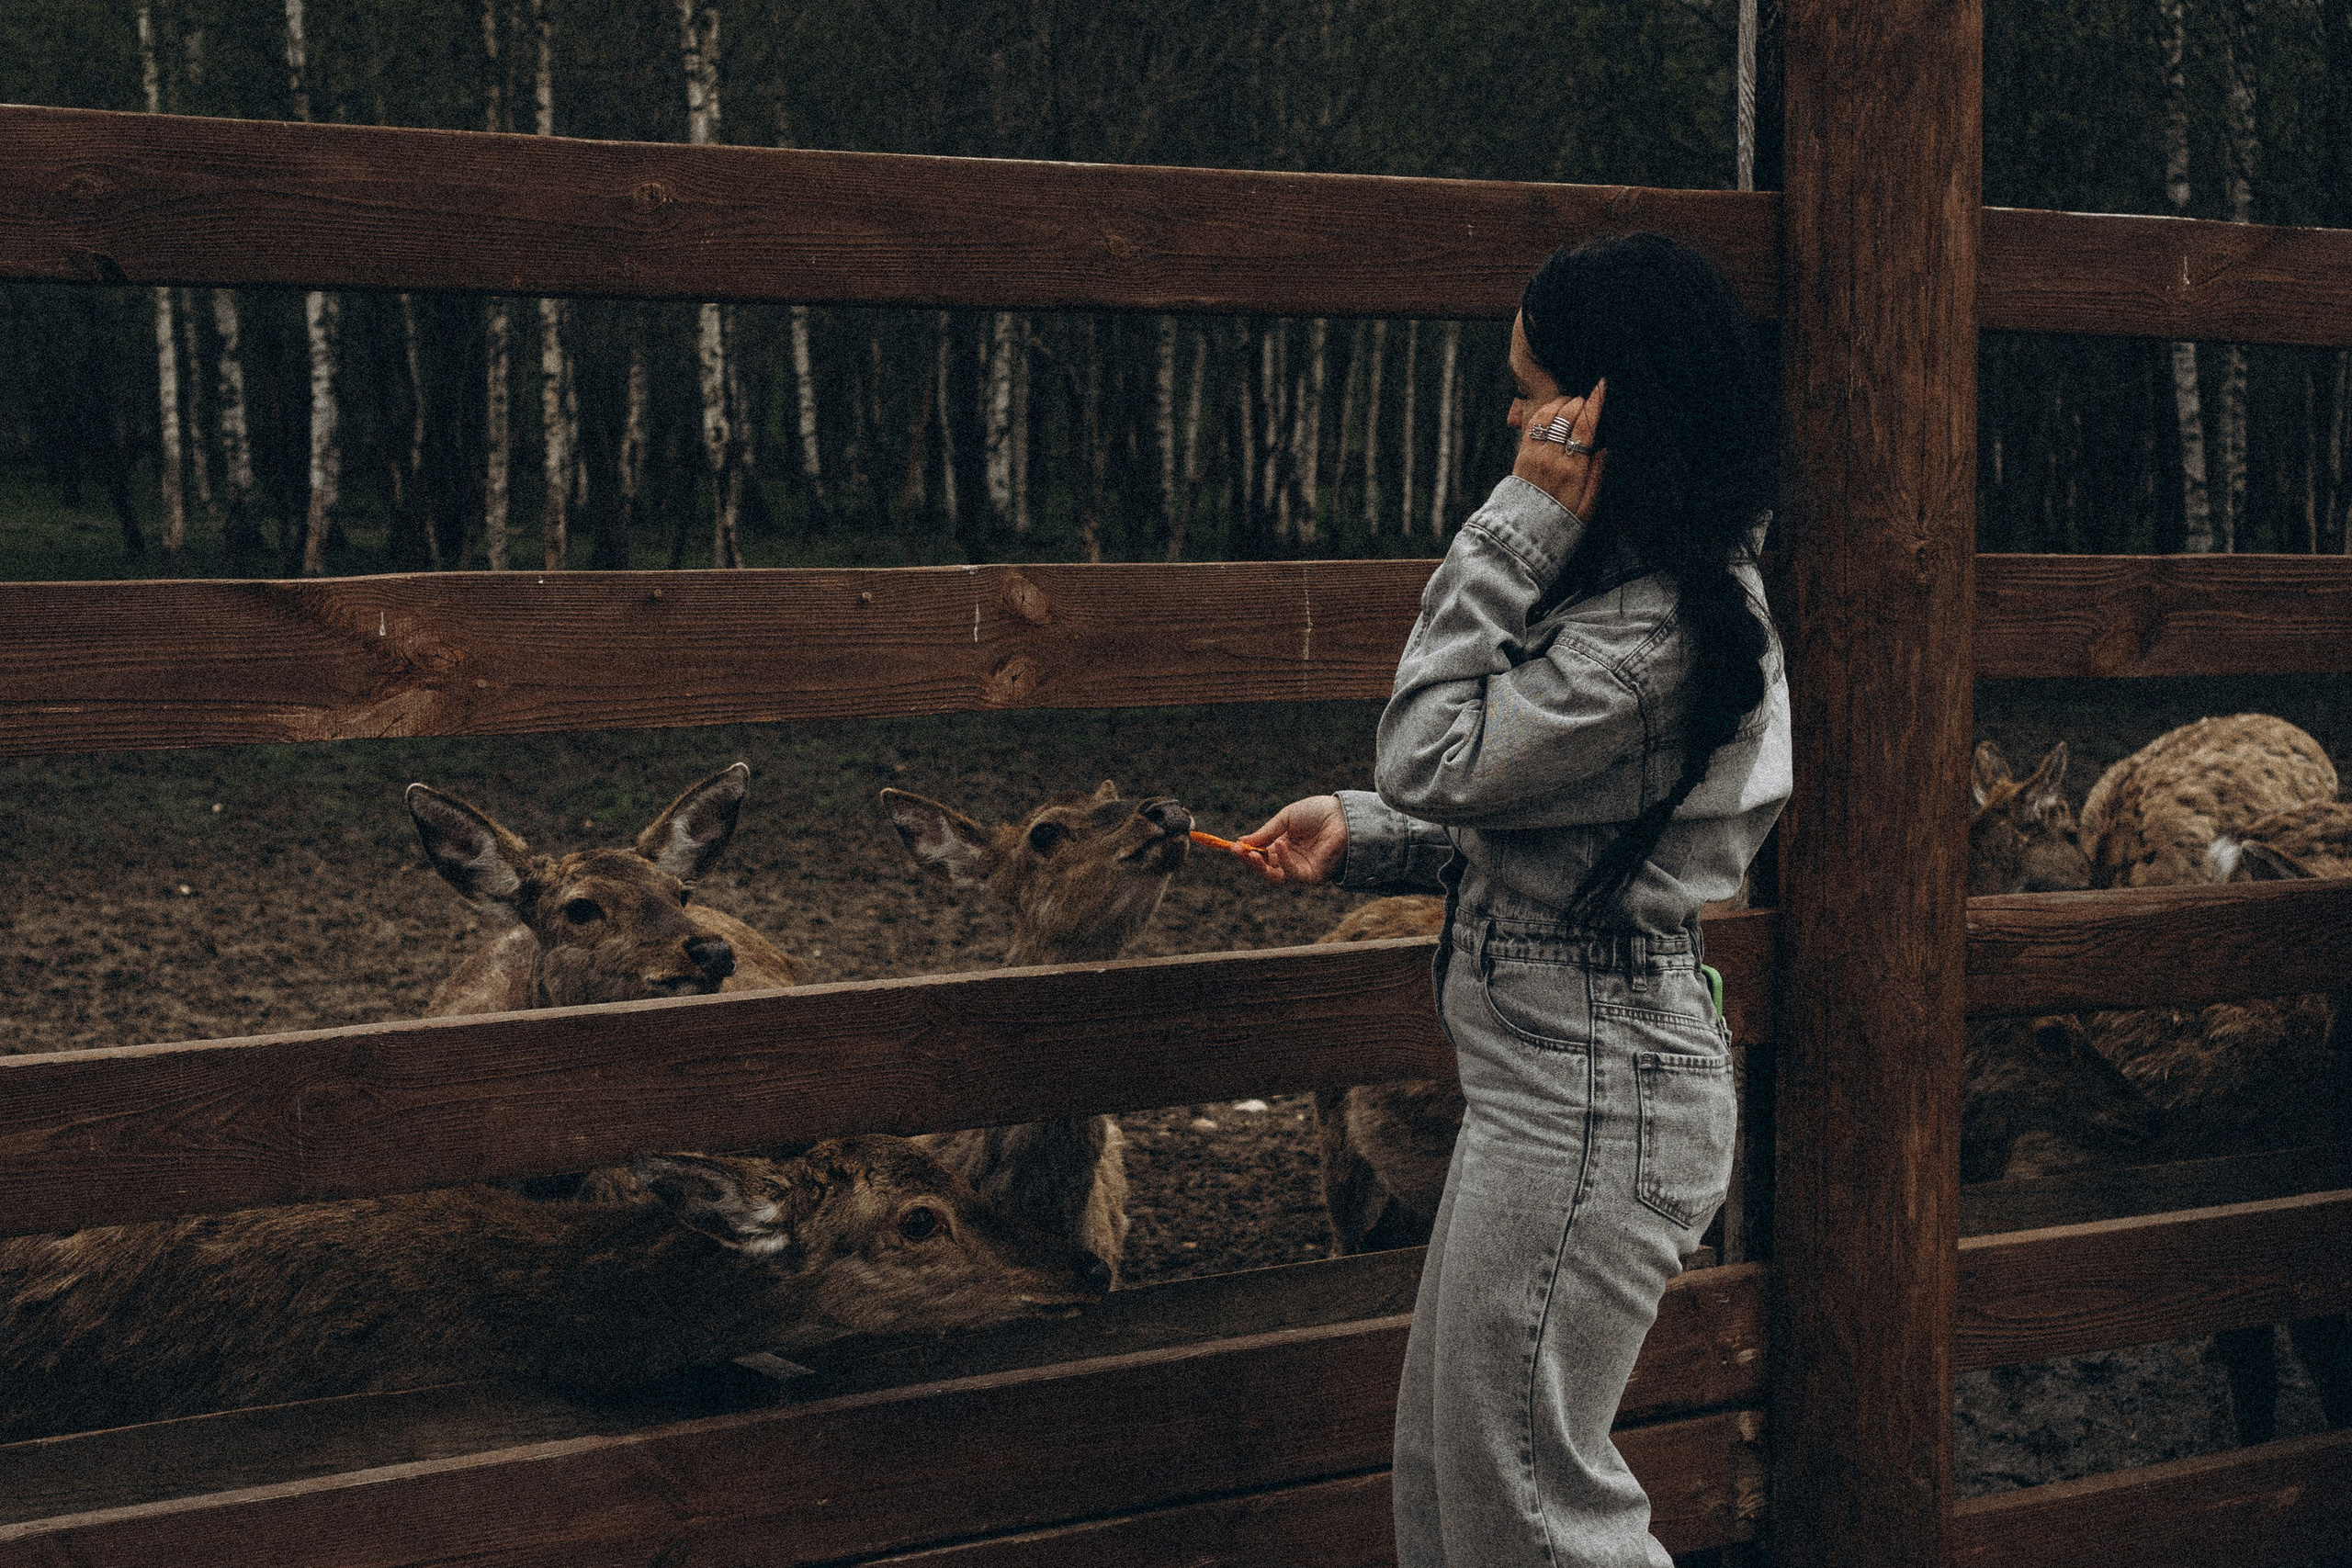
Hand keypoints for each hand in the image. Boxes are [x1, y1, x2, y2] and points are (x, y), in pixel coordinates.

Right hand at [1239, 795, 1346, 885]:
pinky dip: (1284, 860)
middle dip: (1250, 862)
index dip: (1247, 853)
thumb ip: (1266, 833)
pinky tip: (1280, 844)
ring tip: (1251, 852)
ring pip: (1275, 877)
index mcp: (1284, 847)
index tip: (1233, 846)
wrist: (1343, 814)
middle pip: (1265, 869)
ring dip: (1260, 866)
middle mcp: (1291, 860)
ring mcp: (1302, 869)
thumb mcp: (1285, 818)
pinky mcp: (1313, 876)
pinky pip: (1293, 874)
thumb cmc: (1317, 813)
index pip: (1261, 856)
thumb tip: (1241, 843)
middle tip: (1238, 852)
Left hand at [1511, 379, 1606, 518]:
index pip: (1585, 427)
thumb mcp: (1588, 507)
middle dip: (1581, 401)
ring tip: (1574, 404)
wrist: (1522, 535)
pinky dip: (1546, 411)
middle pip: (1567, 415)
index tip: (1603, 385)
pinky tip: (1555, 411)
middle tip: (1590, 400)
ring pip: (1549, 414)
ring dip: (1563, 403)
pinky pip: (1533, 423)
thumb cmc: (1561, 522)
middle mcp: (1551, 458)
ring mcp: (1534, 454)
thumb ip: (1598, 476)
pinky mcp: (1521, 454)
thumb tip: (1604, 447)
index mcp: (1572, 470)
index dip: (1595, 403)